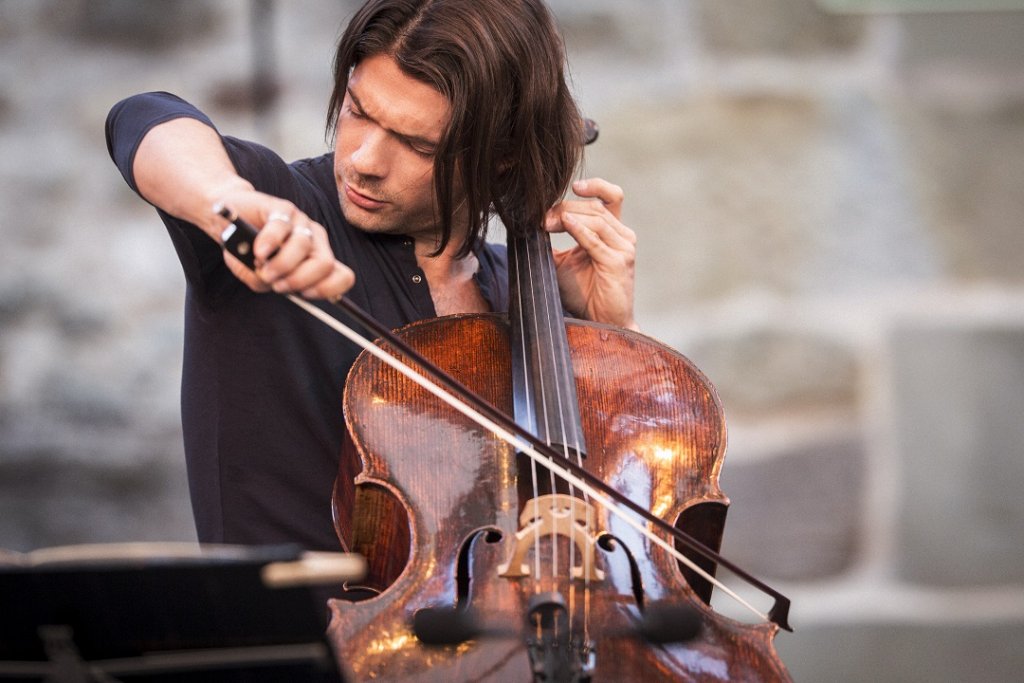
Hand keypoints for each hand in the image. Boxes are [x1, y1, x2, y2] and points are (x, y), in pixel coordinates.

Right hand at [212, 190, 354, 299]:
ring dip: (281, 265)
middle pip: (325, 264)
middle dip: (299, 280)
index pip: (343, 276)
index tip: (302, 295)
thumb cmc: (247, 252)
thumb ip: (264, 283)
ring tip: (263, 268)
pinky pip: (281, 227)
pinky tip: (259, 252)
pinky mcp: (281, 208)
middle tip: (277, 284)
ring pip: (303, 246)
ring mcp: (300, 222)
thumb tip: (270, 281)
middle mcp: (315, 240)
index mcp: (318, 258)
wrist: (226, 221)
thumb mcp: (258, 276)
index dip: (326, 290)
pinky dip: (269, 243)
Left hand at [546, 178, 637, 330]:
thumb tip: (528, 224)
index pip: (610, 196)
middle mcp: (622, 236)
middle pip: (595, 207)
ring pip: (596, 219)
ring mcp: (624, 248)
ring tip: (545, 223)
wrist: (600, 322)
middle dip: (565, 207)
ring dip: (567, 217)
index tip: (566, 188)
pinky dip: (578, 230)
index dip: (590, 186)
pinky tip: (564, 224)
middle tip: (541, 217)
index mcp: (613, 231)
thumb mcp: (562, 262)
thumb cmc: (584, 293)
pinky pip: (595, 241)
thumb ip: (552, 242)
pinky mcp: (619, 262)